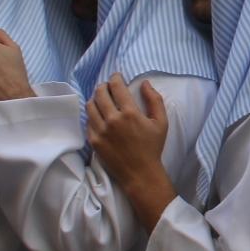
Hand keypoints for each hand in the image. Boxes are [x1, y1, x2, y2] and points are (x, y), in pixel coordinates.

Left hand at [87, 73, 176, 229]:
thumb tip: (145, 83)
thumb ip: (154, 100)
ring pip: (90, 105)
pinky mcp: (94, 141)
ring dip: (95, 99)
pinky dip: (93, 115)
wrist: (140, 173)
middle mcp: (113, 120)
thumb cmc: (152, 147)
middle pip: (100, 92)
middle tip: (108, 87)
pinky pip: (88, 121)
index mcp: (130, 113)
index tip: (116, 77)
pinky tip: (99, 116)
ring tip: (101, 100)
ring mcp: (101, 131)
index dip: (115, 78)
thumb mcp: (161, 122)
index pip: (116, 86)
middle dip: (103, 86)